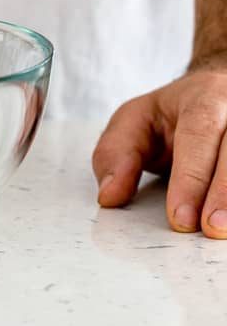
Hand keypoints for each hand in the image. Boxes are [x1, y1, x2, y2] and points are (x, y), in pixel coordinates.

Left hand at [92, 57, 226, 236]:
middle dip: (224, 192)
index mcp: (203, 96)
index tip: (180, 218)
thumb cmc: (171, 115)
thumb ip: (116, 155)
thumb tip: (110, 196)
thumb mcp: (133, 123)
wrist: (215, 93)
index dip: (191, 178)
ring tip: (225, 232)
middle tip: (210, 229)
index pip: (199, 133)